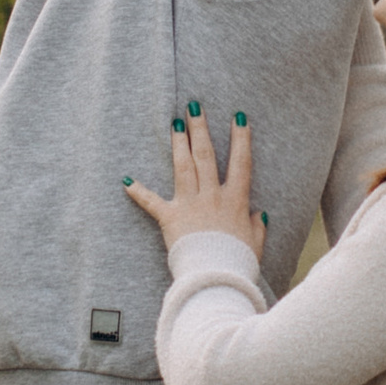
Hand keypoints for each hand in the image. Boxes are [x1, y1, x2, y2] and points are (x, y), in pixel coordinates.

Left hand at [125, 108, 264, 256]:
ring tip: (174, 122)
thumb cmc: (236, 261)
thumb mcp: (254, 243)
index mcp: (235, 200)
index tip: (239, 117)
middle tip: (194, 107)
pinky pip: (152, 203)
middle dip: (200, 129)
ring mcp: (190, 204)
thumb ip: (257, 227)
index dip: (241, 139)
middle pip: (206, 155)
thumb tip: (258, 215)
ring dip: (178, 143)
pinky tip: (126, 181)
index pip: (240, 162)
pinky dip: (138, 192)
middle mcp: (212, 196)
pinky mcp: (171, 218)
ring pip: (183, 167)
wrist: (215, 277)